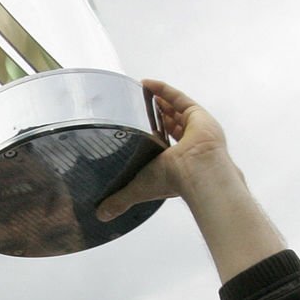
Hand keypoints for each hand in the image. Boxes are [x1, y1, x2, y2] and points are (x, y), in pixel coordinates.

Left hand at [96, 80, 229, 220]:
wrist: (198, 172)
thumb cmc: (173, 182)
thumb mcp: (140, 188)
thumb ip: (120, 200)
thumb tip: (101, 216)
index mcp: (178, 164)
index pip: (164, 148)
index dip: (151, 138)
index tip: (136, 131)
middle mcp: (189, 147)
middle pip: (171, 127)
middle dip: (155, 117)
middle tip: (138, 108)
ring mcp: (196, 130)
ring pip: (176, 111)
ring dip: (159, 102)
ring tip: (141, 94)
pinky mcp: (199, 116)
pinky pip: (180, 99)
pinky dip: (163, 90)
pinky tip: (146, 83)